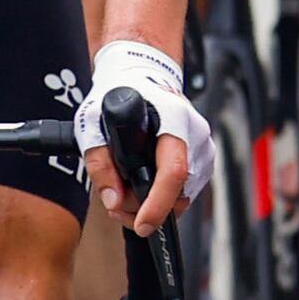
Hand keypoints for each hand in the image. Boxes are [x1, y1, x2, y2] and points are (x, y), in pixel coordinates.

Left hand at [84, 39, 208, 227]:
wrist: (142, 75)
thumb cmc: (121, 94)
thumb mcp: (94, 124)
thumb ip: (100, 164)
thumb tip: (113, 199)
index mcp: (173, 120)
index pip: (173, 171)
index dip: (158, 203)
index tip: (142, 223)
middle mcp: (196, 135)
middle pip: (179, 191)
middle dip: (146, 207)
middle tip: (116, 205)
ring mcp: (204, 147)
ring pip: (184, 195)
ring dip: (154, 203)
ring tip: (125, 194)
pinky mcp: (203, 157)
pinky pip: (186, 188)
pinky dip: (163, 195)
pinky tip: (143, 186)